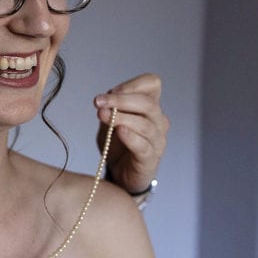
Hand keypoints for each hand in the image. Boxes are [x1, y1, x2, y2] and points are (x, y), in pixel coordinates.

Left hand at [94, 73, 168, 194]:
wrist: (121, 173)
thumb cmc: (118, 144)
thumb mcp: (110, 121)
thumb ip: (109, 109)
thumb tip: (104, 100)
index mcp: (150, 106)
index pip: (152, 83)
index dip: (133, 84)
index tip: (111, 91)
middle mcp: (158, 121)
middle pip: (147, 103)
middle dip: (121, 100)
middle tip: (99, 101)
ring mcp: (157, 140)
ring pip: (145, 124)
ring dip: (121, 117)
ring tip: (102, 115)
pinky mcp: (150, 158)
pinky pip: (143, 146)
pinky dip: (131, 137)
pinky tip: (119, 131)